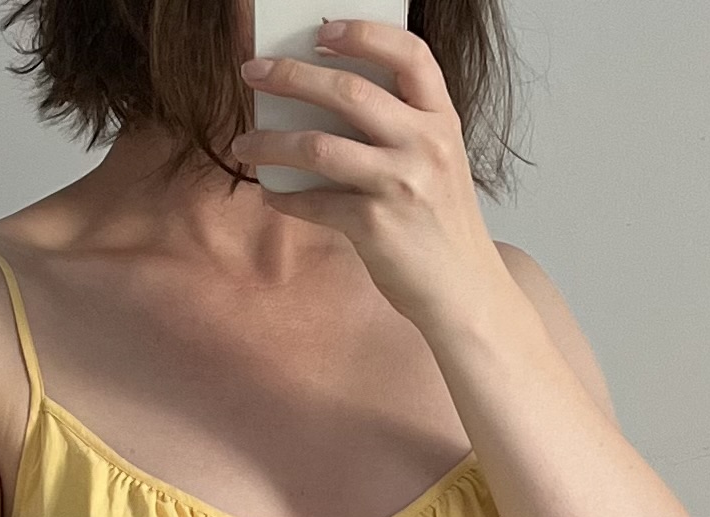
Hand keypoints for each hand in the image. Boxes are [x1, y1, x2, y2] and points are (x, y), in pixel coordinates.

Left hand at [233, 18, 501, 327]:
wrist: (465, 292)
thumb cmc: (442, 226)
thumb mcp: (440, 162)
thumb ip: (402, 128)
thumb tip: (326, 102)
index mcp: (442, 120)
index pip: (409, 54)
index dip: (364, 34)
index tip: (322, 31)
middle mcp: (425, 145)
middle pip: (348, 90)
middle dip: (290, 75)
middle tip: (254, 73)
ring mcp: (400, 185)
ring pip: (318, 146)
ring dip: (270, 143)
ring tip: (244, 144)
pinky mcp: (376, 227)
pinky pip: (315, 202)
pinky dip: (286, 197)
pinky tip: (272, 193)